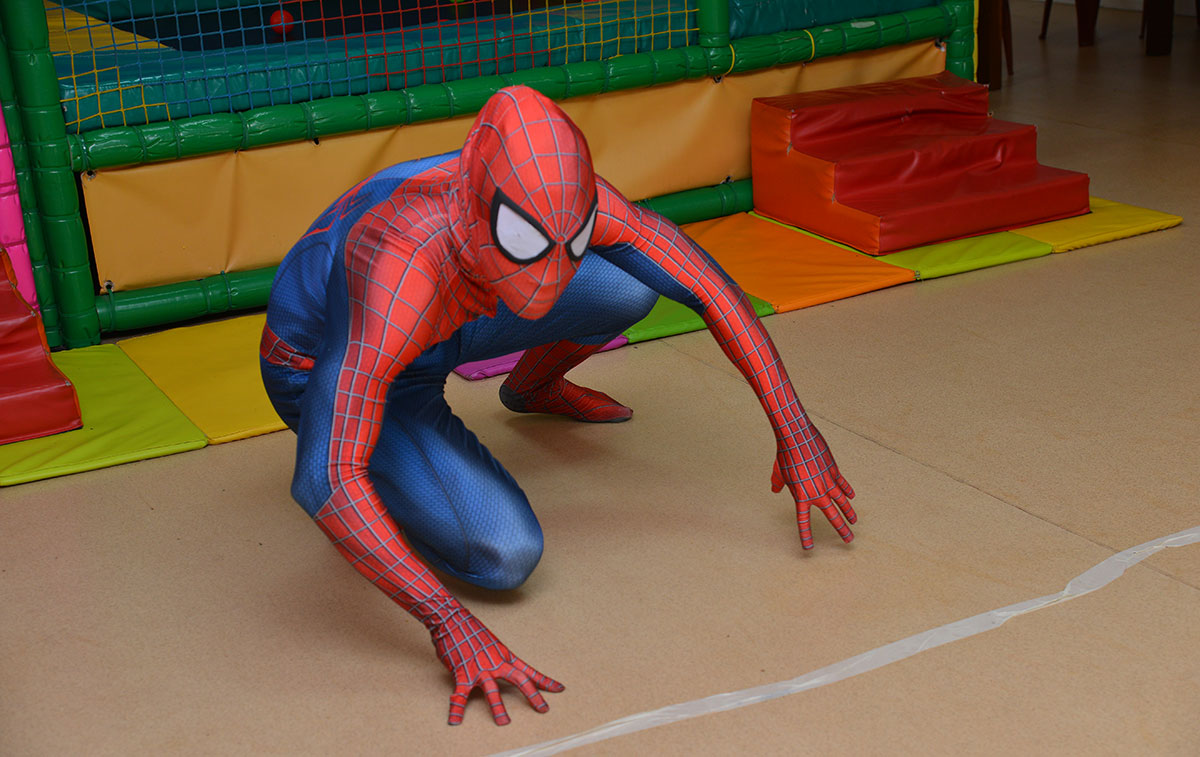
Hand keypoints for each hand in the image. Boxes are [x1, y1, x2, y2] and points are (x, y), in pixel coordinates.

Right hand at [432, 607, 563, 724]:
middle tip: (544, 709)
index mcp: (504, 655)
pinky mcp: (462, 674)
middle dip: (532, 695)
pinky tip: (455, 721)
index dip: (544, 681)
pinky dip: (457, 710)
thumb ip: (495, 658)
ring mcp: (479, 669)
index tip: (559, 689)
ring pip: (493, 692)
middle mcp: (495, 663)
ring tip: (504, 723)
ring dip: (498, 709)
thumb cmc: (469, 630)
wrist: (451, 619)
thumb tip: (495, 669)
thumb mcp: (489, 643)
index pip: (528, 670)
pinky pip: (460, 696)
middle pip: (519, 680)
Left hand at [771, 430, 856, 548]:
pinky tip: (851, 496)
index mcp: (801, 496)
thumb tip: (775, 489)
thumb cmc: (785, 456)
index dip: (806, 535)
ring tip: (854, 522)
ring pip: (842, 501)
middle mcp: (817, 492)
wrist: (798, 438)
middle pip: (832, 516)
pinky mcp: (833, 470)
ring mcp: (827, 482)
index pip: (804, 521)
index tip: (808, 548)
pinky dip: (847, 490)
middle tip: (849, 540)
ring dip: (849, 512)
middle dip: (841, 529)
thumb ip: (778, 484)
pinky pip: (842, 484)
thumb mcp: (778, 473)